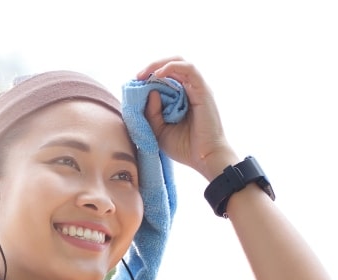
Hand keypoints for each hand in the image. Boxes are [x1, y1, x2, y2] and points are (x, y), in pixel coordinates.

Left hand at [137, 57, 237, 180]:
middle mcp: (190, 89)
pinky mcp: (203, 90)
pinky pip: (189, 69)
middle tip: (137, 77)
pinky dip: (172, 68)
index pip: (165, 77)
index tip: (133, 84)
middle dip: (152, 66)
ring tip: (143, 75)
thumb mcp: (158, 131)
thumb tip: (150, 92)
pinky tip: (157, 75)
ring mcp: (197, 88)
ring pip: (179, 62)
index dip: (149, 76)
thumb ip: (151, 113)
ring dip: (158, 65)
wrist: (204, 158)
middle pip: (172, 65)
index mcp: (180, 97)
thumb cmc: (184, 147)